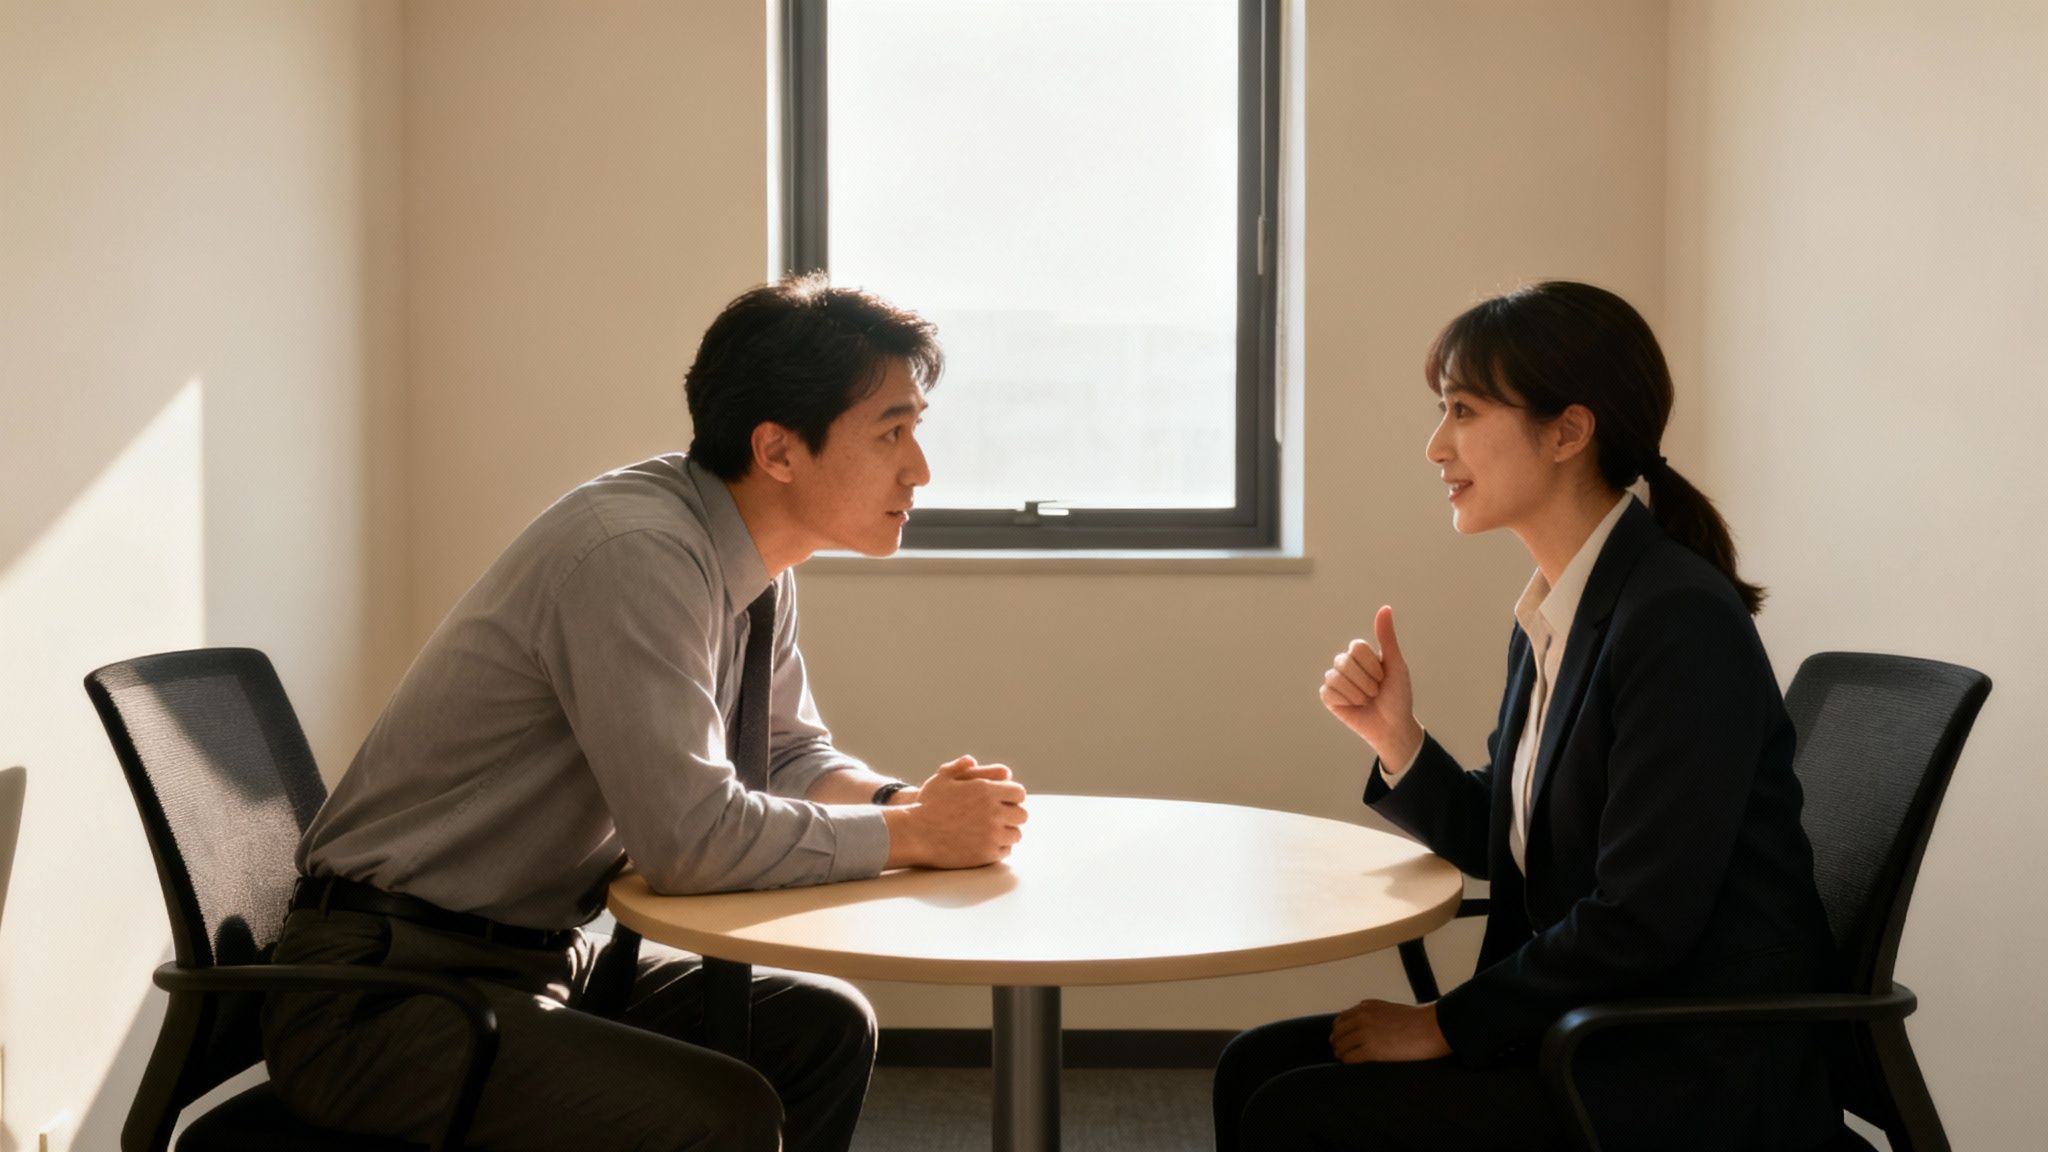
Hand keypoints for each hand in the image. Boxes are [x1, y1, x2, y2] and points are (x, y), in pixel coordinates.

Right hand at [885, 756, 1027, 868]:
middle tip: (1001, 818)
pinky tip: (987, 844)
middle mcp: (993, 812)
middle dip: (1012, 815)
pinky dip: (999, 848)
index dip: (1012, 797)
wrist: (915, 834)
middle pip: (1022, 815)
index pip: (1019, 793)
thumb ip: (959, 767)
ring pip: (1015, 835)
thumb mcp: (940, 778)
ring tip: (994, 832)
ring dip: (1007, 832)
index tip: (1005, 801)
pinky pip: (1005, 851)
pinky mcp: (987, 854)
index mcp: (986, 791)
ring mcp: (992, 835)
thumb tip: (972, 761)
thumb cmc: (926, 805)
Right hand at [1319, 605, 1423, 767]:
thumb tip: (1386, 608)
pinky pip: (1328, 691)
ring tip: (1366, 700)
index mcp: (1362, 654)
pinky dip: (1345, 700)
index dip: (1372, 665)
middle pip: (1344, 660)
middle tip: (1375, 691)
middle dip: (1365, 681)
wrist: (1393, 726)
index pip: (1356, 647)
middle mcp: (1346, 664)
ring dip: (1357, 693)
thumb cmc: (1397, 696)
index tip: (1383, 677)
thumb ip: (1387, 637)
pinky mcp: (1328, 696)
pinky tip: (1353, 706)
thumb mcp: (1396, 665)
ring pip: (1335, 676)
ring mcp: (1336, 679)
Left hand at [1329, 999, 1449, 1062]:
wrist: (1432, 1028)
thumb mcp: (1390, 1008)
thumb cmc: (1418, 1020)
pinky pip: (1350, 1057)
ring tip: (1345, 1058)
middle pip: (1338, 1032)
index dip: (1340, 1030)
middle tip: (1340, 1050)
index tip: (1341, 1038)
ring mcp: (1365, 1033)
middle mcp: (1362, 1017)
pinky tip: (1352, 1063)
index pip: (1342, 1019)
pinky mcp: (1371, 1050)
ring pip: (1341, 1045)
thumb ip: (1374, 1013)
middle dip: (1338, 1042)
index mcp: (1367, 1006)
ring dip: (1341, 1053)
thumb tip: (1365, 1022)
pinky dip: (1348, 1061)